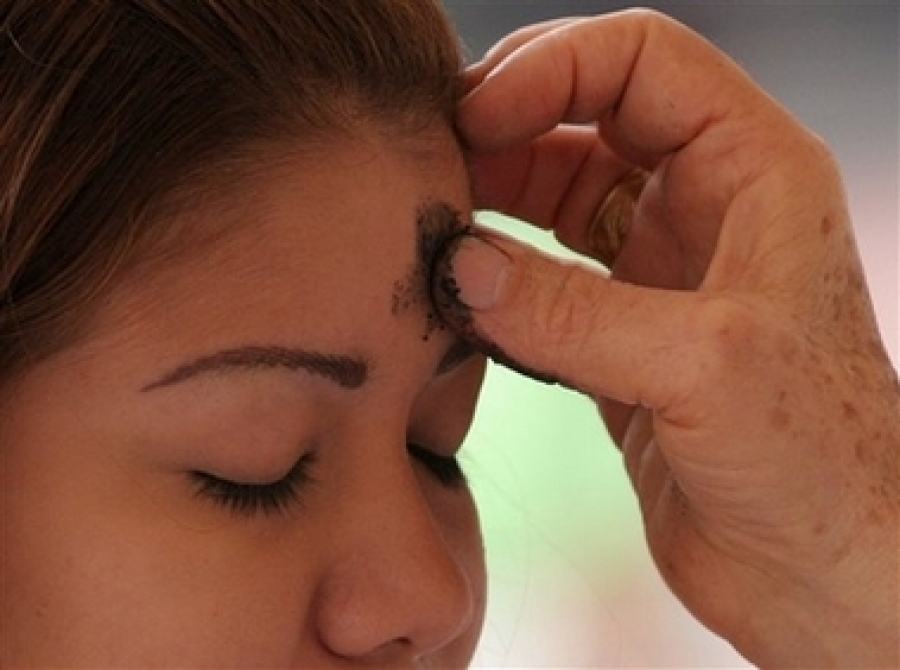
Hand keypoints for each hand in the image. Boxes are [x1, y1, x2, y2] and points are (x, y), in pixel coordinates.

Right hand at [439, 10, 899, 666]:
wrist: (826, 572)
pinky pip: (543, 278)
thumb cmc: (819, 463)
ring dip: (491, 202)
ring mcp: (659, 270)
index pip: (641, 60)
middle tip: (429, 162)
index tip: (473, 116)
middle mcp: (706, 206)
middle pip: (586, 116)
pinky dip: (496, 278)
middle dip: (504, 127)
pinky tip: (456, 295)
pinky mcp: (622, 335)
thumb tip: (458, 264)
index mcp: (755, 170)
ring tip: (428, 227)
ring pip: (557, 197)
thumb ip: (569, 314)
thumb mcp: (700, 369)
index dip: (551, 68)